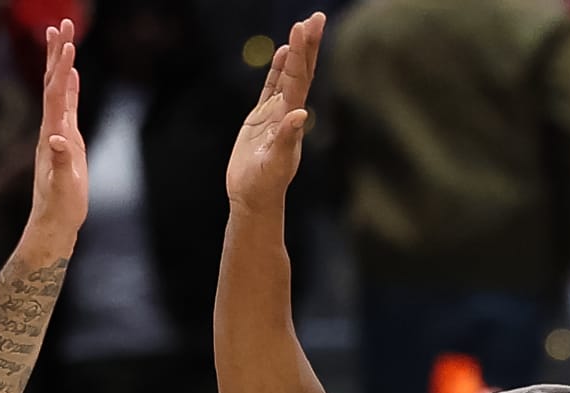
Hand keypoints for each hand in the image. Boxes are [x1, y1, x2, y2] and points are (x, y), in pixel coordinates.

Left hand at [26, 21, 86, 244]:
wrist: (54, 221)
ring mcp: (58, 132)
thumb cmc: (60, 206)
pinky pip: (67, 106)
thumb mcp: (63, 185)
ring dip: (60, 63)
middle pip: (53, 82)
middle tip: (62, 22)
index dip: (62, 68)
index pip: (55, 94)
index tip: (69, 43)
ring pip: (58, 90)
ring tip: (62, 37)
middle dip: (58, 53)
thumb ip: (60, 162)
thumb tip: (57, 140)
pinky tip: (71, 75)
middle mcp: (52, 128)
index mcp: (52, 134)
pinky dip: (69, 86)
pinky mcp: (66, 140)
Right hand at [227, 13, 324, 213]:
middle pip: (301, 72)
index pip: (299, 79)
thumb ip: (286, 140)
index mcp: (290, 118)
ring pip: (288, 76)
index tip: (303, 27)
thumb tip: (298, 115)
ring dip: (296, 52)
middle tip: (316, 17)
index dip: (302, 53)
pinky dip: (279, 68)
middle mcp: (287, 111)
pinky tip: (283, 52)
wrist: (253, 198)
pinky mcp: (261, 118)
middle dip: (308, 45)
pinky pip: (272, 86)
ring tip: (302, 26)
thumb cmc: (264, 185)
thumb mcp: (275, 164)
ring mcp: (275, 113)